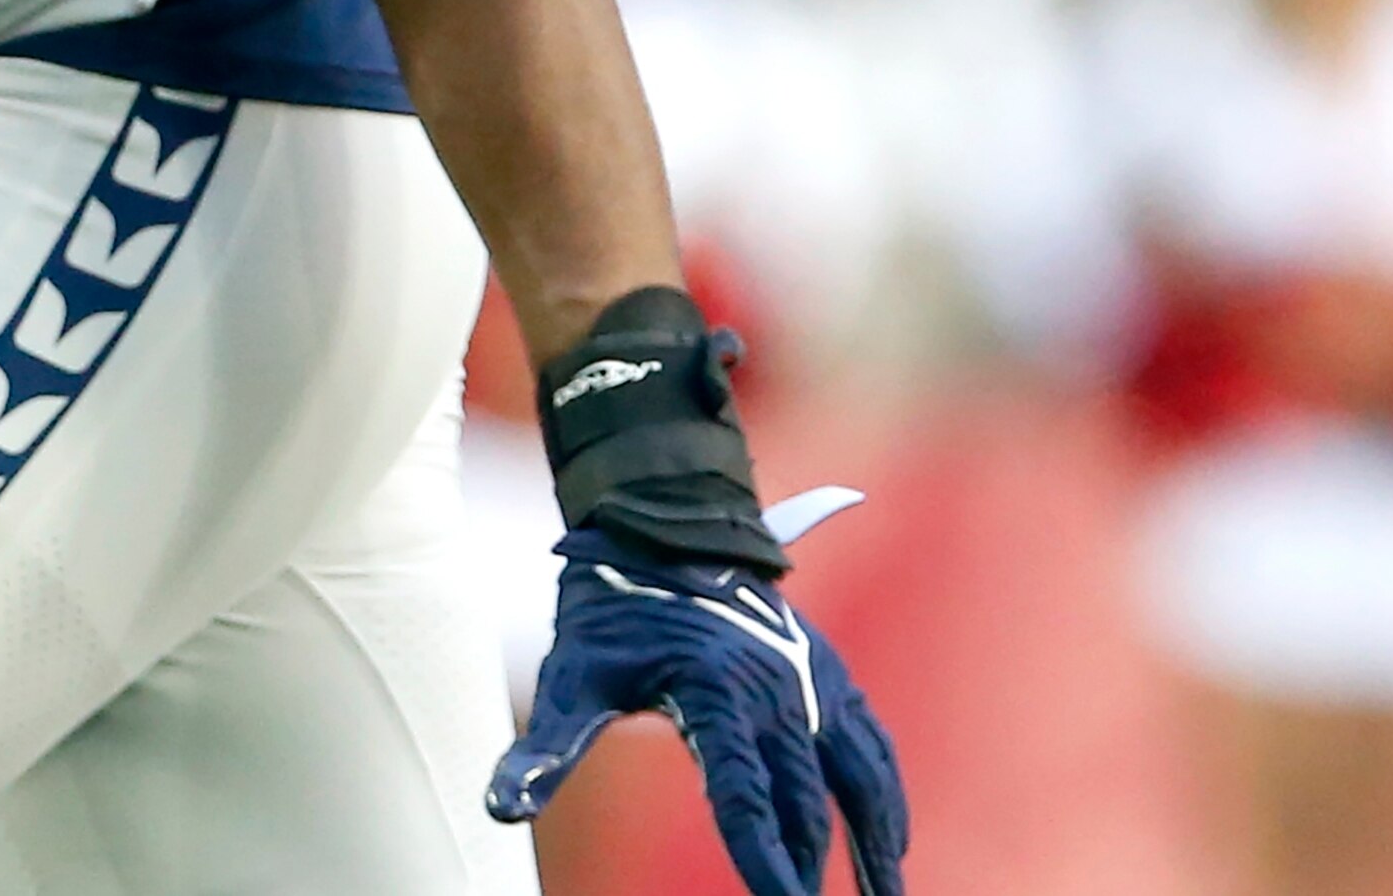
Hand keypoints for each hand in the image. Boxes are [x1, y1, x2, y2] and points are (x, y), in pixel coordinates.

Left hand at [492, 497, 906, 895]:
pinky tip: (892, 843)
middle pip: (803, 798)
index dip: (762, 857)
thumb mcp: (571, 678)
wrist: (663, 529)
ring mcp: (812, 680)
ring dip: (875, 843)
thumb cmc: (609, 612)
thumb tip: (500, 809)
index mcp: (715, 690)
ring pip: (858, 777)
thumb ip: (547, 750)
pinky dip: (886, 798)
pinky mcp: (830, 674)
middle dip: (808, 866)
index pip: (744, 793)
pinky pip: (871, 745)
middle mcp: (776, 687)